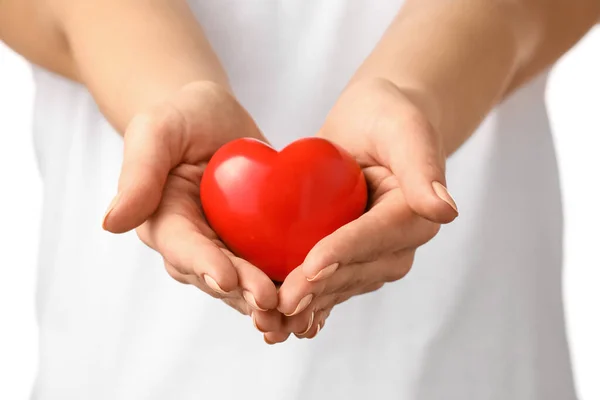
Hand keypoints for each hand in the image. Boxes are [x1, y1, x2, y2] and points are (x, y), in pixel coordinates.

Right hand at [102, 81, 281, 328]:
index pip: (183, 248)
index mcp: (164, 222)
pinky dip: (292, 284)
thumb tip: (110, 223)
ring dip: (271, 300)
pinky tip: (316, 298)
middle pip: (219, 275)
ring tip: (297, 313)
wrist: (212, 120)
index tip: (226, 279)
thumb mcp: (156, 132)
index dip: (204, 265)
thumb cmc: (181, 118)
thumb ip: (138, 173)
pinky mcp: (255, 244)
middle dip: (245, 291)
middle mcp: (194, 244)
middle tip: (271, 304)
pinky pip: (273, 267)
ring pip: (248, 282)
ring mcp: (226, 247)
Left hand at [264, 78, 458, 343]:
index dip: (343, 252)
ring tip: (272, 324)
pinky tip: (281, 324)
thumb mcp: (405, 129)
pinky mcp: (349, 256)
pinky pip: (329, 283)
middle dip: (318, 287)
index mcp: (414, 214)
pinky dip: (307, 304)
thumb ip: (422, 168)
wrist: (373, 124)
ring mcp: (372, 254)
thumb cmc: (389, 117)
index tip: (312, 266)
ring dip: (307, 306)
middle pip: (356, 270)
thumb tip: (445, 211)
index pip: (376, 236)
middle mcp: (396, 243)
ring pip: (339, 285)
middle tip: (281, 303)